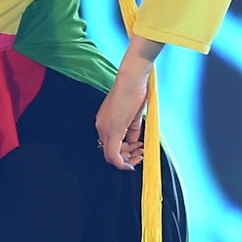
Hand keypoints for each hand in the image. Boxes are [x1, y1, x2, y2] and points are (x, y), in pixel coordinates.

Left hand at [97, 36, 160, 170]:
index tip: (136, 153)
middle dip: (127, 158)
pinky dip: (124, 161)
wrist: (131, 80)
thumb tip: (134, 143)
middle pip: (110, 154)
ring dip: (128, 158)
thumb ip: (132, 131)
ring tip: (141, 152)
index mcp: (104, 122)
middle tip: (140, 155)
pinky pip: (114, 154)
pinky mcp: (113, 130)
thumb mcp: (133, 116)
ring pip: (112, 156)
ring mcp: (105, 129)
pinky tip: (136, 156)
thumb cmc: (133, 92)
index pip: (110, 146)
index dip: (124, 154)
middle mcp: (101, 127)